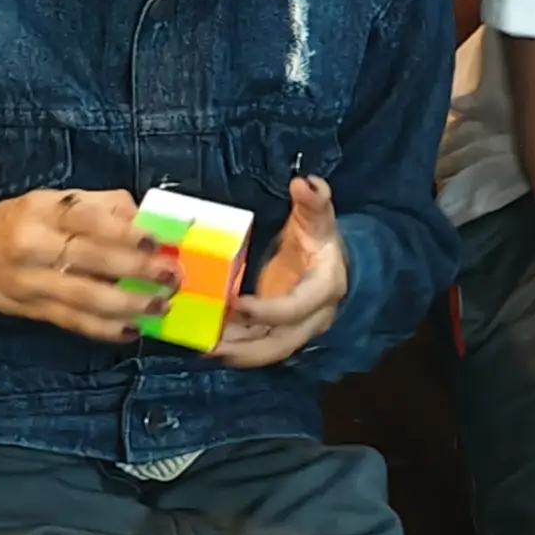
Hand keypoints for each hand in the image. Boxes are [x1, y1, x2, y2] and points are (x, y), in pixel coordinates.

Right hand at [0, 189, 174, 341]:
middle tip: (171, 276)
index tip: (156, 240)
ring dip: (128, 304)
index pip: (85, 219)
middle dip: (137, 269)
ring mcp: (31, 282)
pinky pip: (73, 323)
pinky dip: (105, 329)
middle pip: (90, 259)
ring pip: (85, 297)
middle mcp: (33, 245)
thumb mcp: (50, 201)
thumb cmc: (17, 223)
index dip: (122, 231)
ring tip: (160, 305)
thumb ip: (98, 205)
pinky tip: (132, 330)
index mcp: (41, 210)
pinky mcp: (32, 311)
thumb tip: (143, 218)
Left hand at [212, 175, 348, 367]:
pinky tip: (210, 344)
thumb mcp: (318, 216)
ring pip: (269, 350)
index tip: (234, 304)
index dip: (267, 310)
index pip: (296, 307)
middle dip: (248, 348)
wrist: (330, 259)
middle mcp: (315, 316)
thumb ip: (313, 201)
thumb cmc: (320, 236)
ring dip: (237, 352)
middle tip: (212, 345)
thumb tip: (304, 182)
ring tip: (204, 348)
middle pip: (283, 342)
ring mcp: (298, 328)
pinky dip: (237, 348)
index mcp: (324, 287)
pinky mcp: (282, 331)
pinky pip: (260, 345)